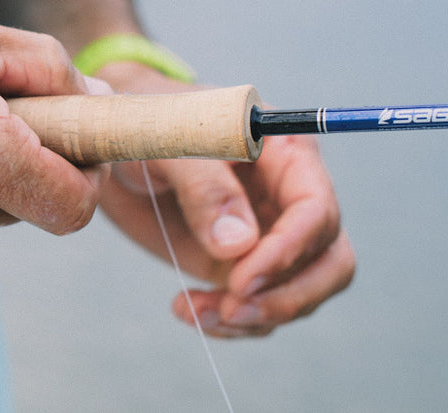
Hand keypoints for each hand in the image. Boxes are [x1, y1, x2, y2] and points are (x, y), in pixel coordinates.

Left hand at [94, 62, 353, 336]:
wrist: (116, 142)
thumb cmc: (146, 125)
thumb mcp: (167, 144)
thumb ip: (204, 186)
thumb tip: (239, 246)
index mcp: (285, 154)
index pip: (315, 210)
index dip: (288, 251)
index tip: (242, 281)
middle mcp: (288, 197)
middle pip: (330, 260)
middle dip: (290, 296)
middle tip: (233, 309)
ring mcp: (269, 236)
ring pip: (301, 292)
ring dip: (257, 317)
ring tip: (195, 312)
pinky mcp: (242, 265)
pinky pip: (260, 306)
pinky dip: (232, 323)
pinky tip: (190, 311)